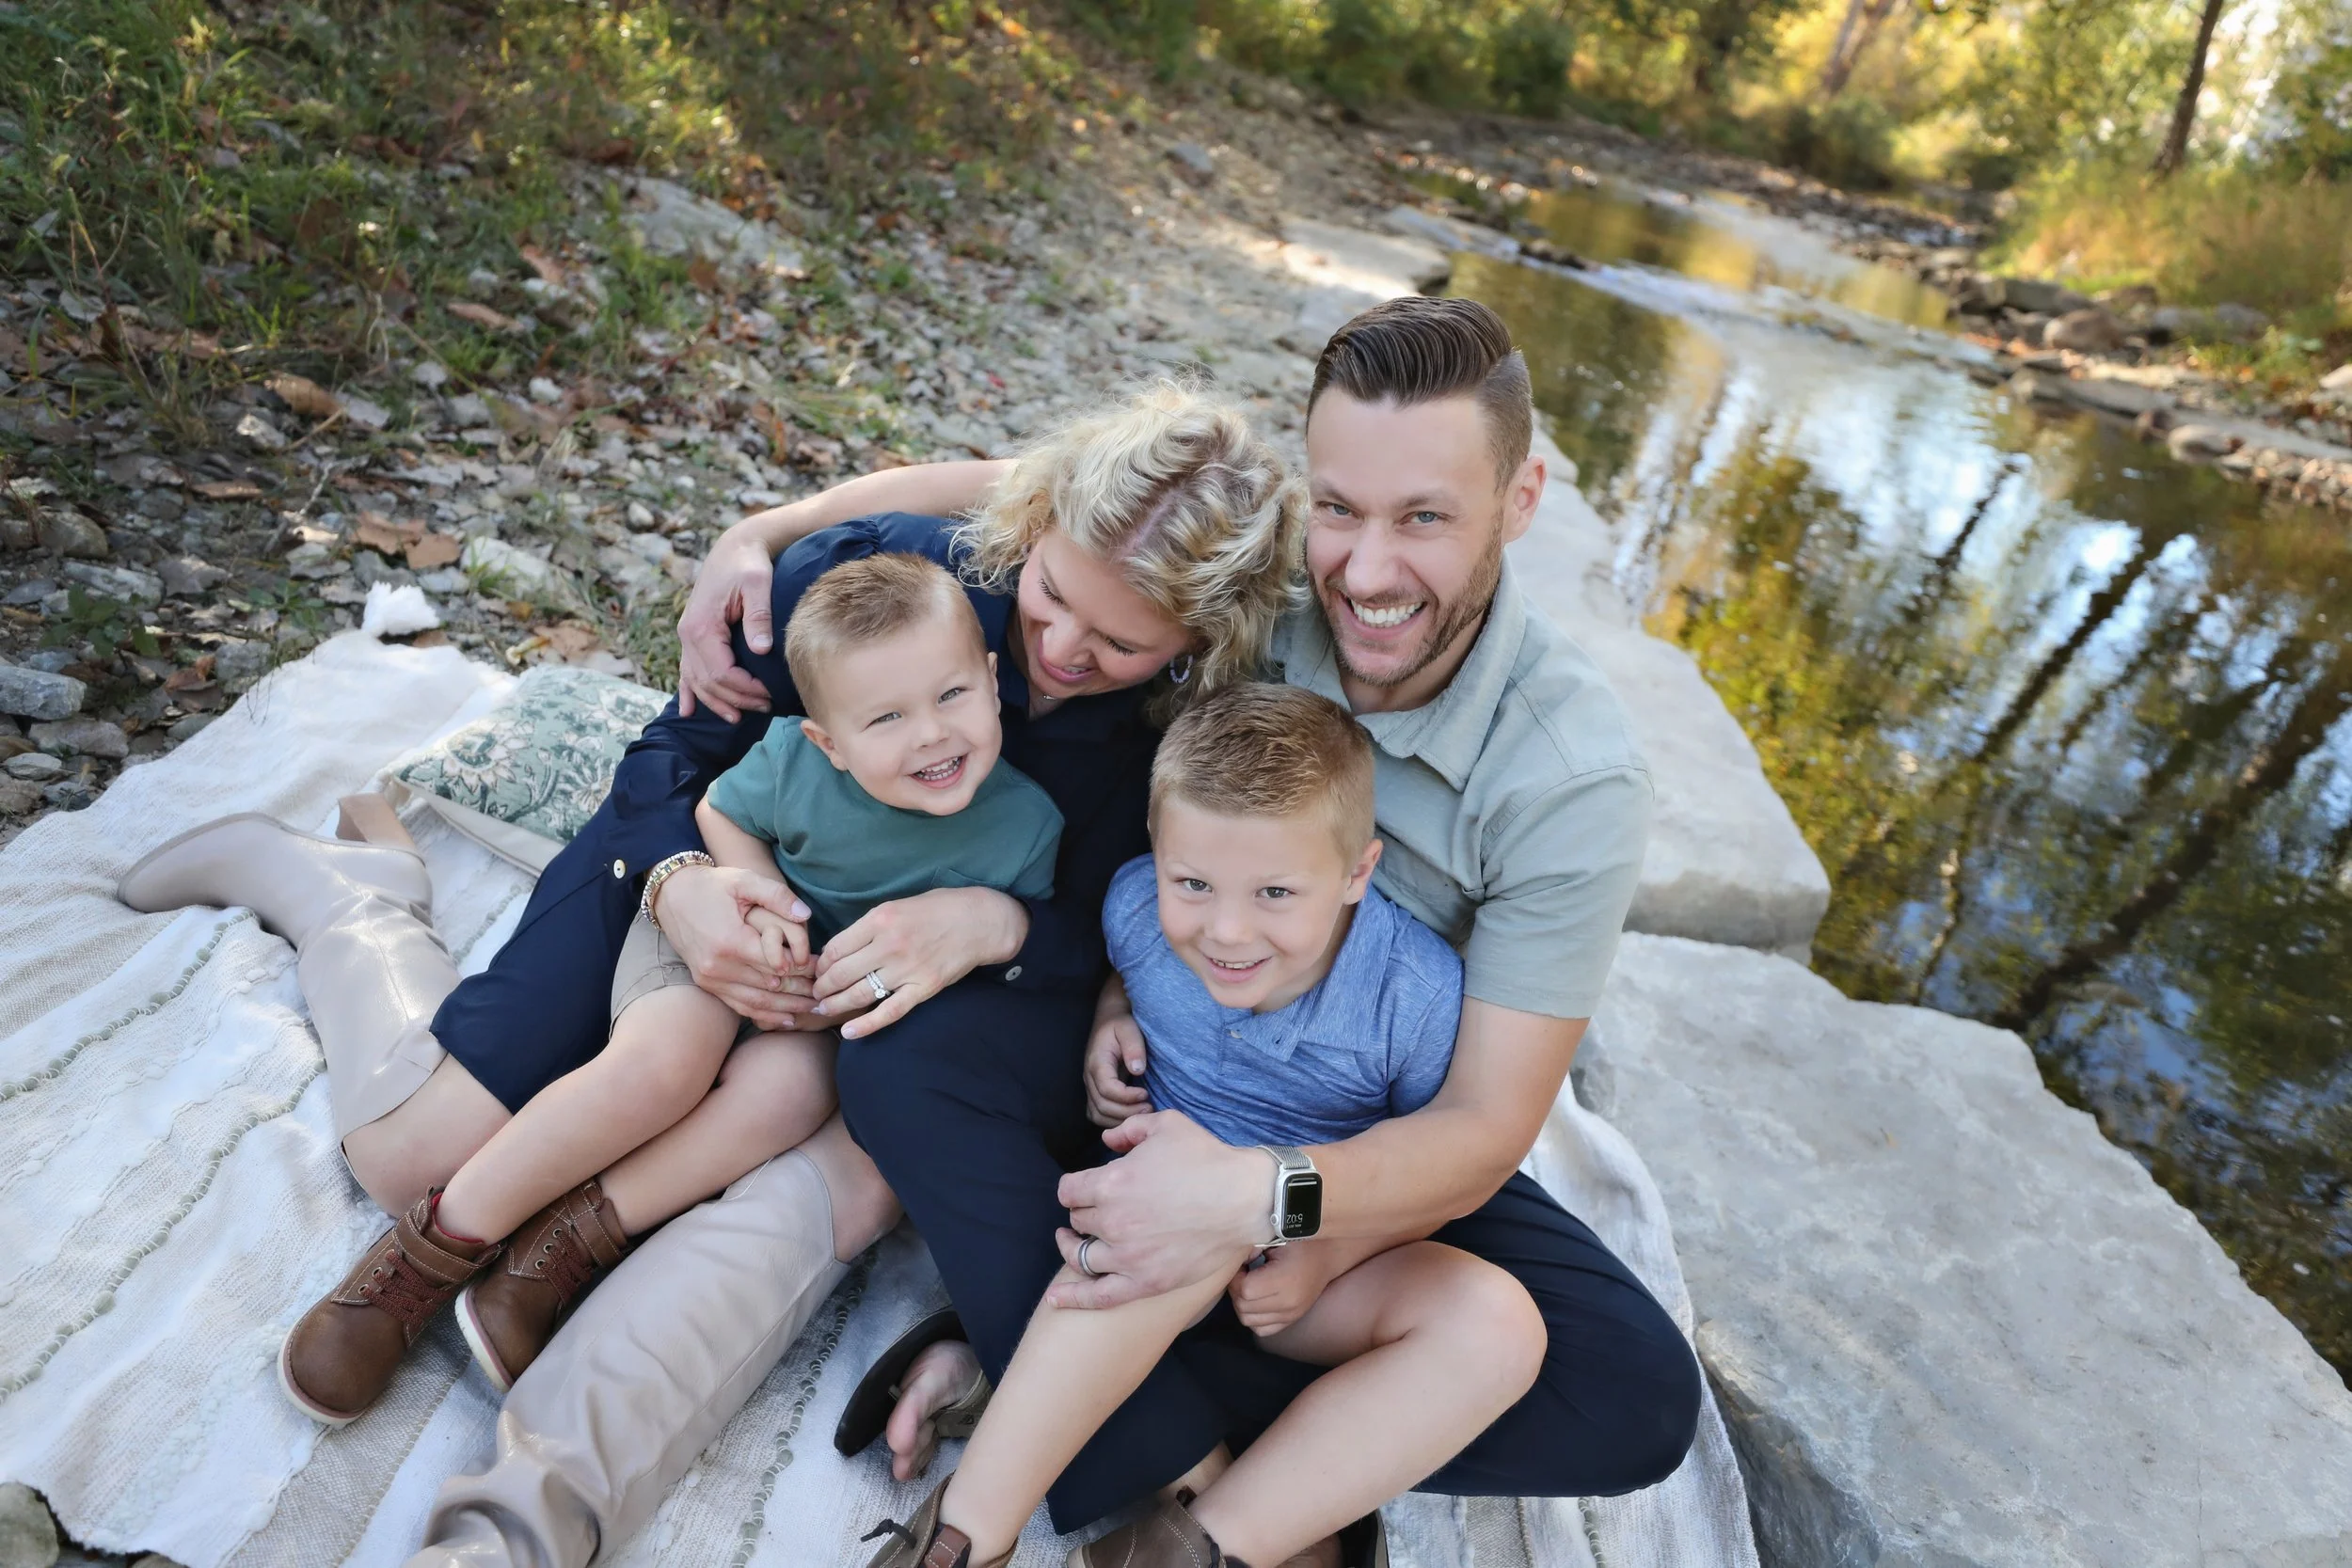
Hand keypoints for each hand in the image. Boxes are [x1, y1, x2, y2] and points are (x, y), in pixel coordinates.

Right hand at [654, 864, 813, 1028]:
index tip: (822, 968)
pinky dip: (765, 1015)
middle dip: (801, 991)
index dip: (803, 968)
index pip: (776, 964)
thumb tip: (806, 916)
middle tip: (826, 993)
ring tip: (814, 1009)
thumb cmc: (712, 885)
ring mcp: (710, 978)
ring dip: (787, 1008)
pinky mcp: (707, 984)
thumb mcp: (744, 880)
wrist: (671, 895)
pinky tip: (786, 1019)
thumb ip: (777, 896)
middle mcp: (719, 966)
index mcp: (730, 941)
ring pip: (757, 1002)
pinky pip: (739, 1006)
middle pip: (770, 986)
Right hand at [677, 524, 777, 721]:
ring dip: (715, 701)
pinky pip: (686, 669)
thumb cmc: (749, 564)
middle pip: (708, 681)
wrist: (734, 546)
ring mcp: (686, 635)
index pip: (720, 672)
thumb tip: (761, 650)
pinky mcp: (692, 634)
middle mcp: (688, 634)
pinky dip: (688, 691)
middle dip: (736, 698)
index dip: (744, 689)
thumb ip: (759, 617)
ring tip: (738, 718)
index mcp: (702, 625)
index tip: (768, 694)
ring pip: (695, 680)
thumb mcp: (758, 584)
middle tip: (765, 706)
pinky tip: (689, 711)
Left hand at [809, 886, 1028, 1039]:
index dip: (821, 963)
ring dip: (835, 1004)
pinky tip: (849, 1031)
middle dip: (822, 986)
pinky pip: (889, 1011)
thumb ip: (870, 926)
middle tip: (815, 993)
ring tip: (824, 1009)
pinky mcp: (923, 988)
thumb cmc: (938, 909)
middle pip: (841, 973)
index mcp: (880, 919)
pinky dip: (866, 1025)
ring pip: (859, 994)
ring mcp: (907, 968)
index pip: (836, 947)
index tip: (817, 969)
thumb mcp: (897, 905)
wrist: (979, 921)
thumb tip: (840, 949)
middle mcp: (890, 944)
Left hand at [1048, 1111, 1266, 1309]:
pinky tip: (1055, 1299)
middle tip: (1097, 1211)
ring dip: (1073, 1247)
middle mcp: (1112, 1221)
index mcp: (1111, 1183)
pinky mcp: (1146, 1282)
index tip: (1085, 1188)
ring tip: (1073, 1243)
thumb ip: (1129, 1129)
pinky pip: (1099, 1296)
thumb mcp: (1167, 1125)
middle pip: (1078, 1221)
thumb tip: (1107, 1141)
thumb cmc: (1207, 1159)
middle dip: (1084, 1213)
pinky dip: (1073, 1298)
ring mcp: (1127, 1256)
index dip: (1076, 1187)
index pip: (1069, 1190)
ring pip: (1081, 1256)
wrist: (1245, 1199)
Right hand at [1084, 1011, 1150, 1127]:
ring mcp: (1090, 1087)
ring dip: (1120, 1120)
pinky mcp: (1095, 1092)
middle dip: (1127, 1112)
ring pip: (1098, 1115)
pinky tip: (1131, 1116)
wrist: (1108, 1021)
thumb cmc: (1120, 1024)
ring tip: (1142, 1114)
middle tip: (1149, 1108)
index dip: (1127, 1097)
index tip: (1146, 1094)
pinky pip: (1098, 1114)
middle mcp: (1089, 1078)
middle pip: (1102, 1106)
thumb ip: (1133, 1048)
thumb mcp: (1129, 1029)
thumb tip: (1138, 1070)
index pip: (1107, 1089)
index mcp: (1097, 1063)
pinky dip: (1113, 1121)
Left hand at [1229, 1240, 1344, 1336]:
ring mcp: (1291, 1316)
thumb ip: (1252, 1250)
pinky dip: (1253, 1317)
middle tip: (1243, 1273)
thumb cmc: (1301, 1243)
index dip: (1236, 1277)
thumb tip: (1236, 1264)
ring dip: (1242, 1305)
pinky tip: (1257, 1301)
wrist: (1327, 1256)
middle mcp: (1288, 1304)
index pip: (1245, 1290)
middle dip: (1236, 1290)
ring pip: (1248, 1321)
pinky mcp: (1291, 1321)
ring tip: (1249, 1286)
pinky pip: (1261, 1329)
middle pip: (1243, 1307)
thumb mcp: (1276, 1239)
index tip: (1241, 1265)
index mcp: (1285, 1281)